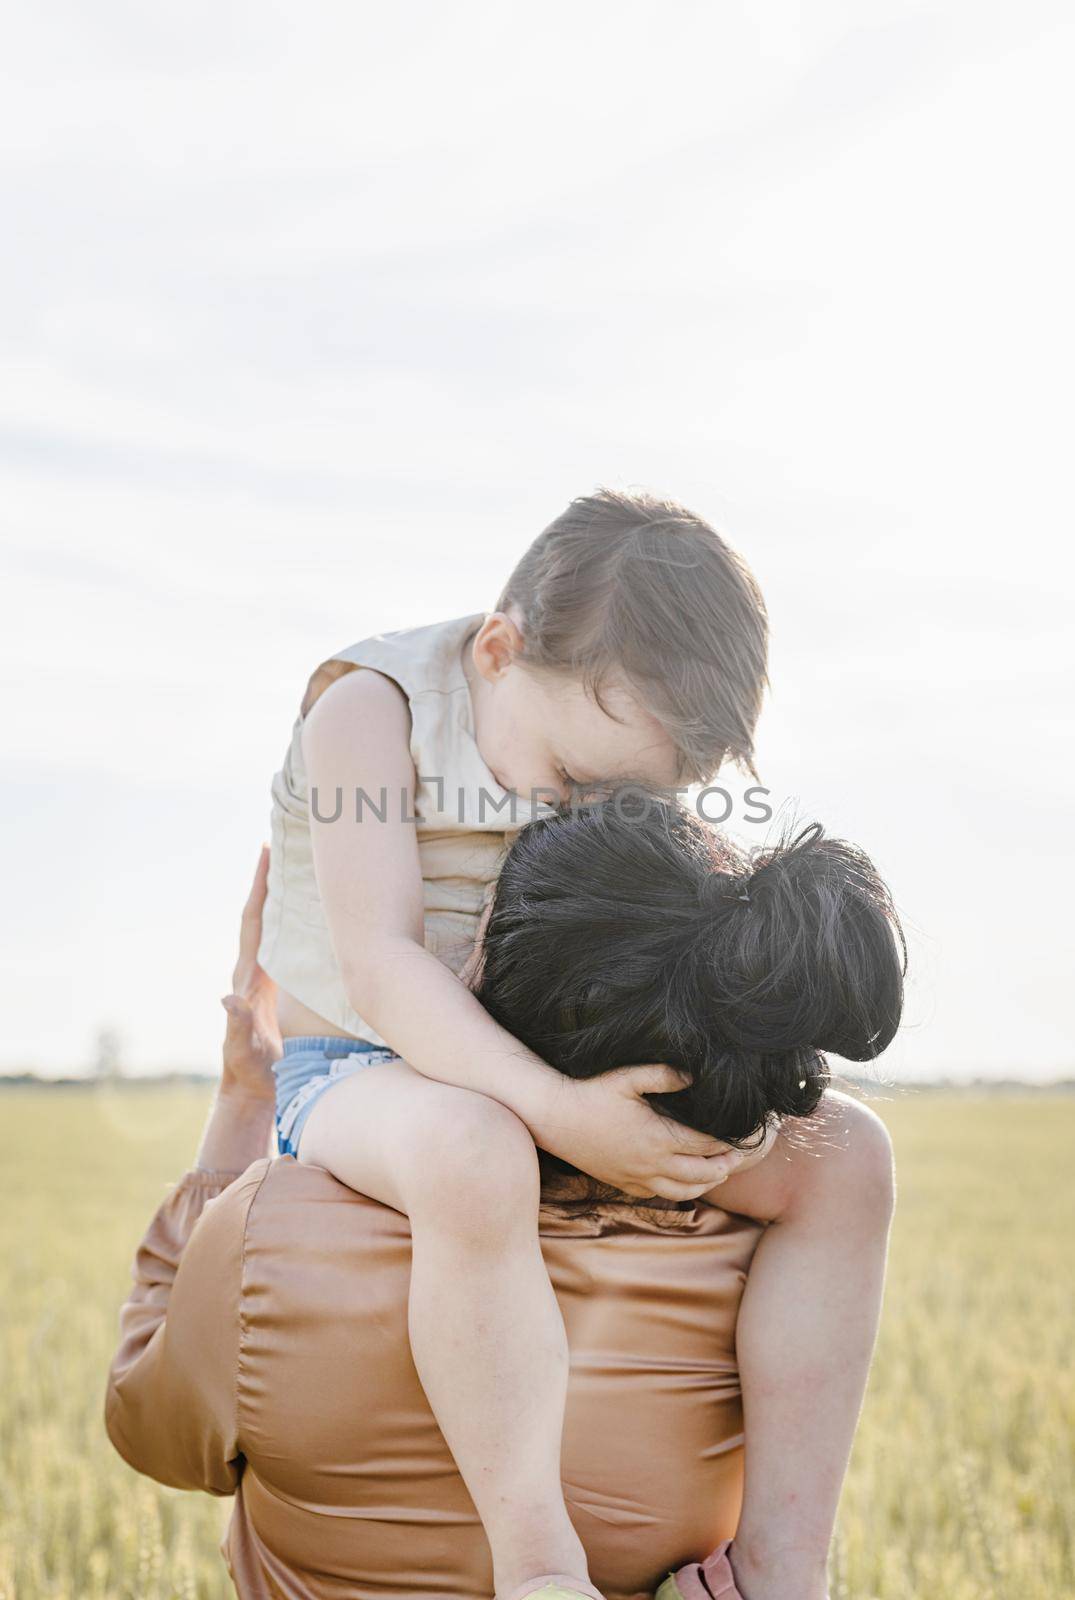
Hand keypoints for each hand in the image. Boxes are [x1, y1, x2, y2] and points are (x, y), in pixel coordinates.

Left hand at [219, 847, 281, 1100]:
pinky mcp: (281, 987)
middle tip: (284, 842)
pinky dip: (299, 921)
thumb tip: (225, 998)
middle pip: (264, 913)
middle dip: (271, 878)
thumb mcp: (242, 1048)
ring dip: (285, 895)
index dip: (259, 887)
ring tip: (300, 865)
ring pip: (278, 925)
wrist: (253, 1087)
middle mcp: (256, 969)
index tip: (266, 852)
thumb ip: (235, 1024)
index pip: (254, 921)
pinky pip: (290, 944)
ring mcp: (268, 976)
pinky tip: (314, 911)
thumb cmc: (250, 1069)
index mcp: (249, 975)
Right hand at [532, 1065, 769, 1199]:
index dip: (726, 1141)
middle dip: (723, 1166)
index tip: (741, 1134)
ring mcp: (636, 1177)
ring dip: (705, 1183)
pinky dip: (677, 1191)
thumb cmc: (591, 1092)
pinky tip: (682, 1181)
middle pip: (701, 1174)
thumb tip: (695, 1076)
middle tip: (738, 1157)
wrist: (554, 1118)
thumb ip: (664, 1075)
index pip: (704, 1144)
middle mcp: (651, 1164)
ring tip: (718, 1173)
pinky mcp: (622, 1183)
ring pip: (682, 1191)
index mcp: (657, 1137)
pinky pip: (657, 1194)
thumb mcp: (627, 1077)